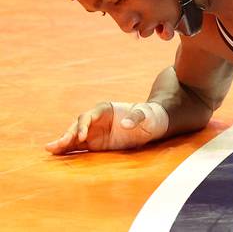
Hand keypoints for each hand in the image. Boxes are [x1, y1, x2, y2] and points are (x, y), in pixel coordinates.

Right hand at [45, 101, 168, 154]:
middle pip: (78, 125)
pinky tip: (56, 153)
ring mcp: (94, 131)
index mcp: (106, 109)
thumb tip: (124, 124)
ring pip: (75, 136)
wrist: (153, 124)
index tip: (82, 137)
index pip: (90, 115)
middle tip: (60, 144)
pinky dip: (68, 149)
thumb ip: (136, 117)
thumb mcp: (146, 115)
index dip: (84, 125)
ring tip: (50, 149)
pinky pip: (79, 146)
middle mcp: (97, 119)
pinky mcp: (95, 143)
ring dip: (63, 142)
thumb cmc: (150, 116)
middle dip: (69, 134)